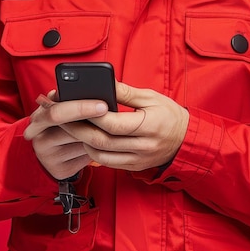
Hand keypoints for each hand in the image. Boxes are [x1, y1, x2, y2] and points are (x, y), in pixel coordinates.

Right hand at [23, 90, 108, 179]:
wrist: (49, 152)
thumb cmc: (60, 122)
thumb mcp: (59, 106)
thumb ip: (67, 97)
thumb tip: (90, 86)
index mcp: (38, 118)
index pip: (57, 110)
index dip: (80, 106)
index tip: (102, 103)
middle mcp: (39, 138)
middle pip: (69, 129)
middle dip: (91, 119)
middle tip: (108, 111)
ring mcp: (48, 157)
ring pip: (80, 144)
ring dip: (97, 134)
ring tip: (108, 125)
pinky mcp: (59, 170)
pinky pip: (84, 157)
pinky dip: (97, 148)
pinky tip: (102, 141)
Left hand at [61, 82, 188, 171]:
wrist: (185, 140)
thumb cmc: (169, 114)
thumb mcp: (151, 97)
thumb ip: (126, 93)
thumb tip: (105, 84)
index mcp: (149, 126)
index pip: (115, 123)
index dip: (94, 115)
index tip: (79, 104)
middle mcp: (142, 146)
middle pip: (103, 142)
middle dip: (80, 130)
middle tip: (64, 119)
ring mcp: (137, 159)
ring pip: (102, 156)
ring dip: (84, 143)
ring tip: (71, 129)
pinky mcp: (133, 167)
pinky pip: (108, 163)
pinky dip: (94, 152)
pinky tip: (86, 140)